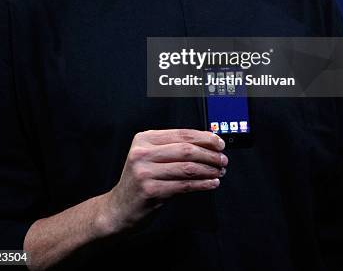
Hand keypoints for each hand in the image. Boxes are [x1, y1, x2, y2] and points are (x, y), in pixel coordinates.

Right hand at [98, 129, 226, 234]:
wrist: (119, 208)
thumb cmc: (140, 181)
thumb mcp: (150, 157)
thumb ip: (172, 148)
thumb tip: (207, 143)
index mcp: (144, 139)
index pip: (181, 133)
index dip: (204, 137)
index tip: (219, 142)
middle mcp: (143, 153)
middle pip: (186, 149)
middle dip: (209, 154)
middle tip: (223, 159)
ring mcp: (145, 172)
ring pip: (187, 168)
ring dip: (209, 169)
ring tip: (220, 171)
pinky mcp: (150, 191)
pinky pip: (184, 185)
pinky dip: (202, 184)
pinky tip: (212, 183)